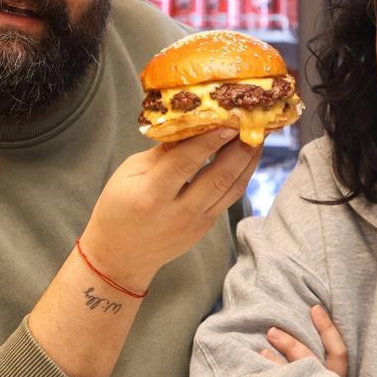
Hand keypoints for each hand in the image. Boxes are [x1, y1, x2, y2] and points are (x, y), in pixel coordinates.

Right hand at [81, 128, 261, 289]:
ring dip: (248, 161)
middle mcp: (179, 211)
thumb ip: (162, 151)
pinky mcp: (207, 227)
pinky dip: (242, 175)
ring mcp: (196, 222)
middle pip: (218, 176)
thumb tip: (191, 125)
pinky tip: (248, 157)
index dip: (209, 140)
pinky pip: (230, 198)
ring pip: (232, 188)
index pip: (186, 162)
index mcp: (152, 195)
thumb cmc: (118, 208)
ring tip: (258, 136)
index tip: (228, 120)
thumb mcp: (129, 173)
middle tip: (252, 123)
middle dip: (240, 148)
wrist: (122, 256)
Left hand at [259, 305, 347, 376]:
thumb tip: (311, 319)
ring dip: (276, 362)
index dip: (327, 328)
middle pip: (310, 363)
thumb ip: (321, 355)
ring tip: (263, 351)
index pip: (338, 352)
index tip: (314, 308)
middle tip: (272, 331)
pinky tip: (258, 372)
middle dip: (291, 345)